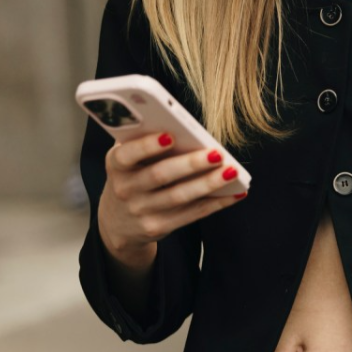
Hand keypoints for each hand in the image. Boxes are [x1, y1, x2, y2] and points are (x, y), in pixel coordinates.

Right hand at [97, 132, 243, 272]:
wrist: (118, 221)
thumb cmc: (132, 175)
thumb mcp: (128, 158)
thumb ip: (144, 139)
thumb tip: (180, 123)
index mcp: (116, 165)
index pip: (127, 155)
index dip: (147, 146)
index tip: (170, 136)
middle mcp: (125, 189)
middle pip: (160, 175)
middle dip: (191, 164)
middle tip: (217, 154)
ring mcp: (141, 211)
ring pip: (179, 196)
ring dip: (209, 184)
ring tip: (232, 171)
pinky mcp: (158, 227)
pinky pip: (191, 214)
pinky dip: (215, 203)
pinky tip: (234, 193)